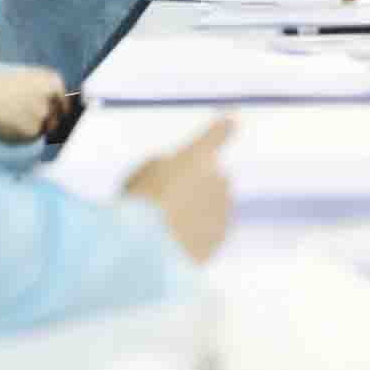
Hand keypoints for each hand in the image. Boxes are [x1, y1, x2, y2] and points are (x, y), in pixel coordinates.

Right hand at [0, 66, 67, 142]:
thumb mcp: (25, 77)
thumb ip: (43, 88)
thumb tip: (56, 106)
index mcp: (52, 80)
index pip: (64, 100)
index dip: (56, 108)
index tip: (50, 113)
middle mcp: (52, 96)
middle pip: (57, 116)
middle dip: (46, 119)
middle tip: (24, 117)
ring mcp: (44, 114)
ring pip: (46, 128)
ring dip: (34, 127)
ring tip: (14, 119)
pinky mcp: (34, 131)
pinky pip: (33, 137)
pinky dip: (23, 135)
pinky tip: (9, 125)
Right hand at [124, 119, 234, 263]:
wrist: (147, 250)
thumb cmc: (138, 205)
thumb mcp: (140, 174)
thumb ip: (163, 167)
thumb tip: (176, 173)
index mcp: (197, 156)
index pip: (216, 135)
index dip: (222, 128)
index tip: (232, 120)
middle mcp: (217, 178)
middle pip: (213, 179)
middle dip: (198, 188)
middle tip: (166, 205)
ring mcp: (223, 209)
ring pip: (212, 207)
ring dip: (196, 214)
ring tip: (164, 229)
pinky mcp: (221, 237)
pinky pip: (210, 232)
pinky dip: (197, 236)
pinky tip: (173, 245)